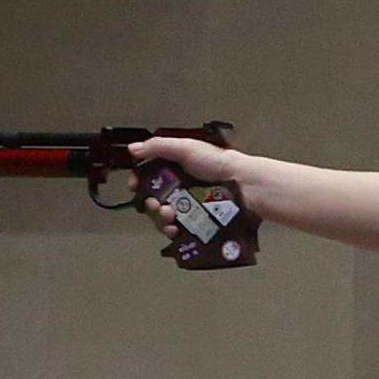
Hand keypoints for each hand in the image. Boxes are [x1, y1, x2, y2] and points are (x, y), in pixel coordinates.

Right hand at [122, 135, 253, 254]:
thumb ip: (158, 147)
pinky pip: (180, 230)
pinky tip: (174, 229)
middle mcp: (182, 188)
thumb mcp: (186, 148)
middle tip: (156, 205)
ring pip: (165, 217)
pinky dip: (172, 231)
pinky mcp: (198, 222)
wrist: (245, 185)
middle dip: (150, 204)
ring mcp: (190, 207)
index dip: (139, 182)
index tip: (135, 186)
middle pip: (154, 200)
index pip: (149, 177)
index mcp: (176, 169)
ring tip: (168, 216)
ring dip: (160, 219)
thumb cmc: (220, 163)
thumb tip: (134, 149)